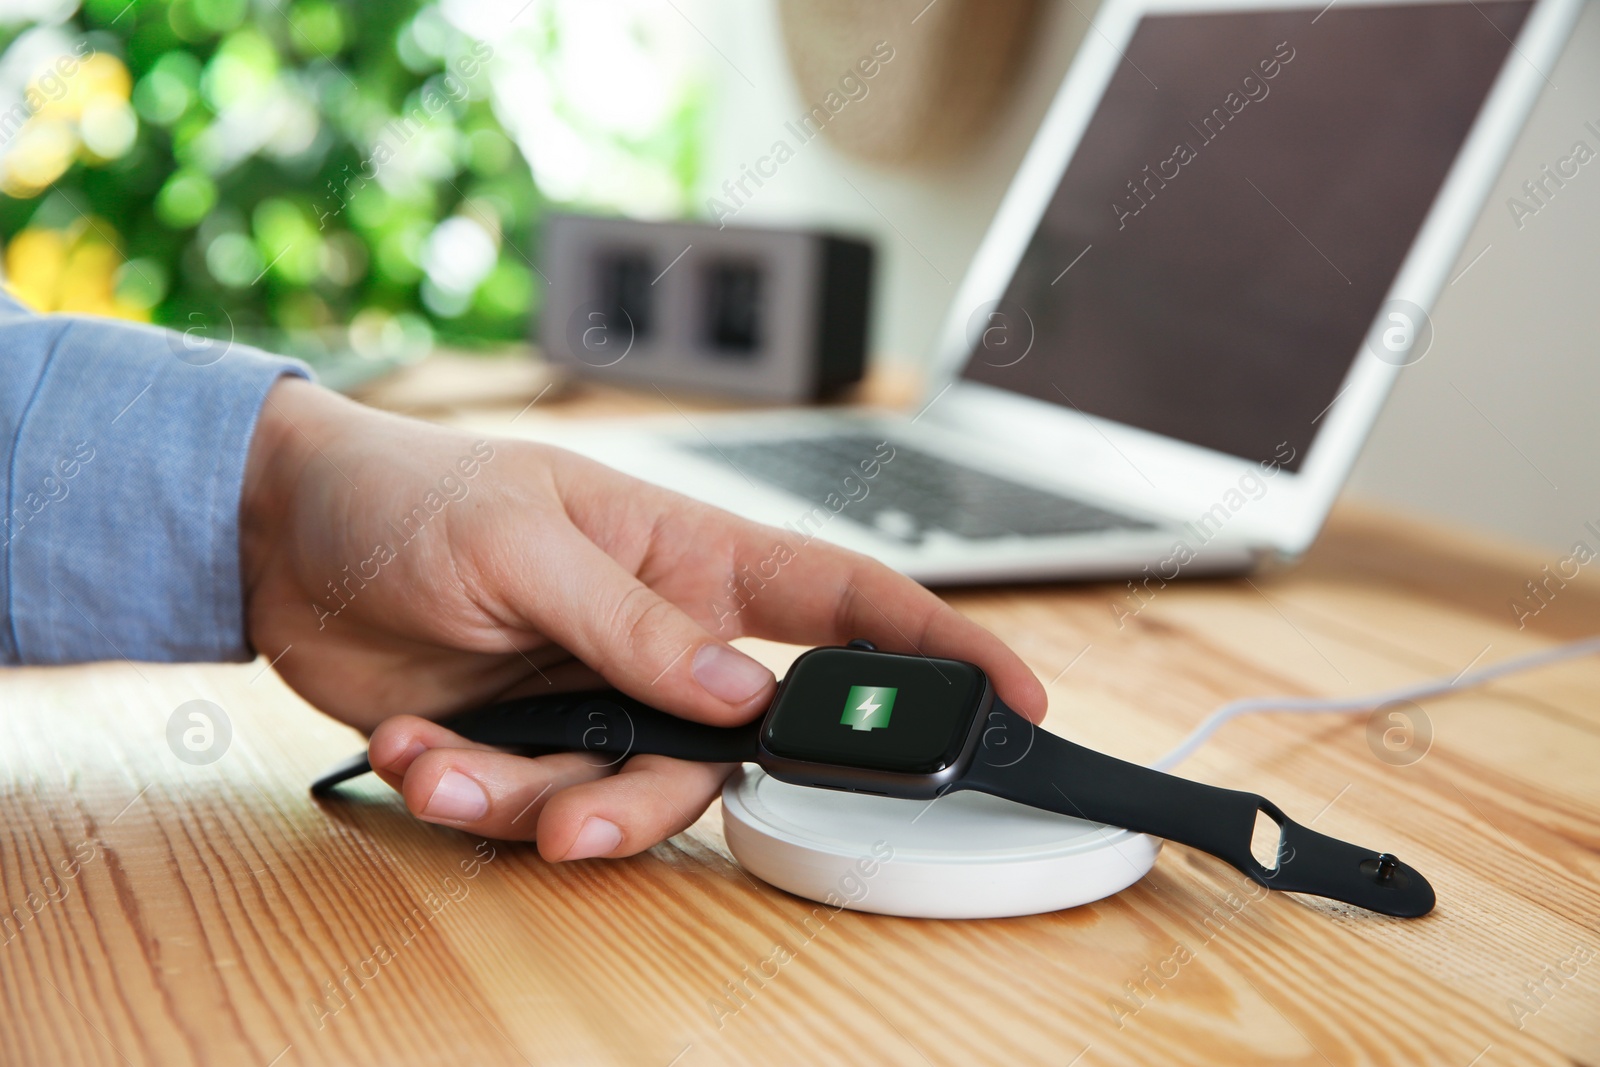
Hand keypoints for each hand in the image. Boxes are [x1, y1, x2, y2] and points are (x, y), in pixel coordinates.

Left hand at [242, 377, 1045, 860]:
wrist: (283, 539)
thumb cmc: (411, 493)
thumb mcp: (520, 541)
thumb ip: (631, 622)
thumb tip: (741, 694)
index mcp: (690, 559)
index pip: (844, 603)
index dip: (939, 646)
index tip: (1015, 695)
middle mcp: (661, 642)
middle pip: (726, 754)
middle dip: (647, 801)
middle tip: (574, 821)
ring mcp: (598, 701)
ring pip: (624, 803)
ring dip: (529, 805)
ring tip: (444, 766)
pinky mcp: (531, 746)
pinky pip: (536, 811)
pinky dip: (467, 801)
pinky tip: (412, 749)